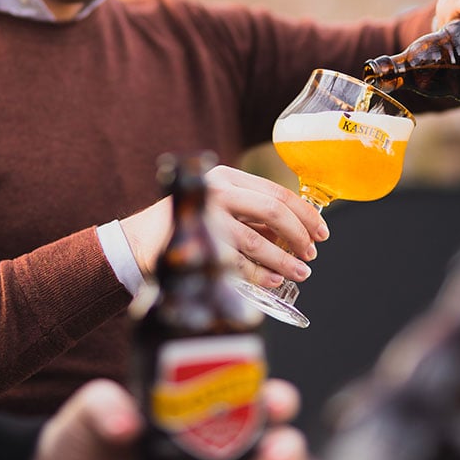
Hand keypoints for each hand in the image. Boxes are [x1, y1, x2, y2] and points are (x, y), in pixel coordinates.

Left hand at [26, 377, 301, 459]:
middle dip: (283, 452)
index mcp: (201, 415)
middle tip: (273, 453)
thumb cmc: (82, 445)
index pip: (254, 401)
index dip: (275, 400)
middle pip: (272, 456)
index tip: (275, 399)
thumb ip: (100, 407)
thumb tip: (126, 421)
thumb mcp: (83, 417)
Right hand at [120, 164, 325, 288]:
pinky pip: (238, 263)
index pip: (277, 192)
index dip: (305, 214)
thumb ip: (251, 214)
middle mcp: (217, 192)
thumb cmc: (186, 225)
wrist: (139, 241)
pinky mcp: (199, 245)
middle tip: (311, 253)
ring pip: (257, 240)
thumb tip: (295, 233)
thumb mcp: (218, 207)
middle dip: (299, 235)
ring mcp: (207, 218)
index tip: (321, 231)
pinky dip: (260, 274)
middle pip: (273, 211)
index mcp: (225, 178)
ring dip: (284, 260)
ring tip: (300, 272)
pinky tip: (273, 281)